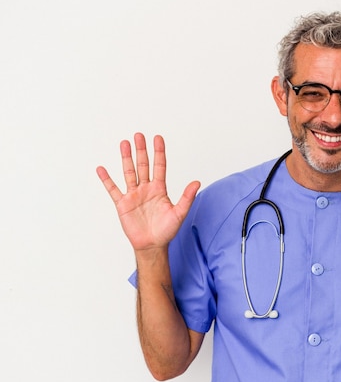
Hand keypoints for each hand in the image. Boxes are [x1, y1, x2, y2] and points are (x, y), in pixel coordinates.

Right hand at [96, 133, 200, 251]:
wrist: (152, 245)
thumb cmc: (167, 231)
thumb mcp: (179, 213)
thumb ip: (187, 197)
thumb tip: (197, 182)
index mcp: (160, 189)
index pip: (159, 166)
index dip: (159, 152)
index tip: (157, 138)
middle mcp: (146, 189)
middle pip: (143, 165)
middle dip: (141, 150)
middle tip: (139, 135)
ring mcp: (134, 195)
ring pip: (129, 172)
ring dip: (126, 158)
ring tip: (124, 143)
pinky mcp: (122, 204)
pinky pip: (113, 189)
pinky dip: (107, 179)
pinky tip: (102, 169)